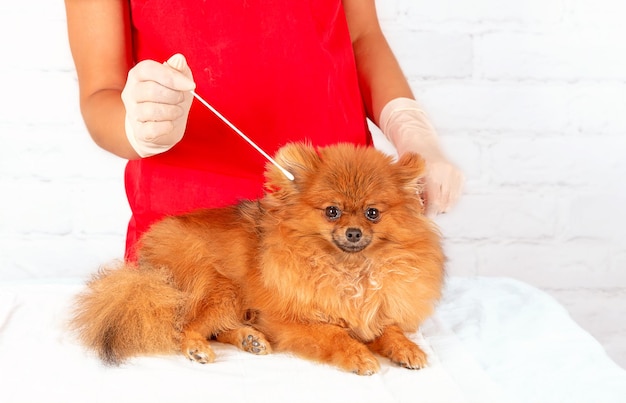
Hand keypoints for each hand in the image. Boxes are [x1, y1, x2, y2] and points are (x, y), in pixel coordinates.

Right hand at [121, 53, 195, 156]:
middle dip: (174, 96)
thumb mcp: (178, 80)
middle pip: (150, 90)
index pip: (149, 69)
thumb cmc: (171, 98)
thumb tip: (179, 59)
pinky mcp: (139, 131)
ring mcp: (133, 112)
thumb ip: (178, 69)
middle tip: (181, 99)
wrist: (164, 126)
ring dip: (172, 111)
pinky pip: (151, 129)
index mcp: (139, 74)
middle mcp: (131, 92)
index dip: (172, 77)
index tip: (191, 85)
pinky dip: (166, 127)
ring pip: (150, 111)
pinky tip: (170, 124)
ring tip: (177, 111)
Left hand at [380, 98, 463, 216]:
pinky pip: (456, 195)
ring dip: (441, 205)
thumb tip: (414, 214)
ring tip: (429, 201)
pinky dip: (448, 199)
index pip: (435, 203)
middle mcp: (446, 171)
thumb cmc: (409, 159)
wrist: (419, 141)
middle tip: (424, 209)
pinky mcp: (459, 174)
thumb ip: (411, 193)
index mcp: (432, 171)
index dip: (428, 213)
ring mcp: (454, 173)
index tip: (422, 216)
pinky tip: (437, 195)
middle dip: (433, 210)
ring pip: (451, 202)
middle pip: (443, 204)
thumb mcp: (405, 175)